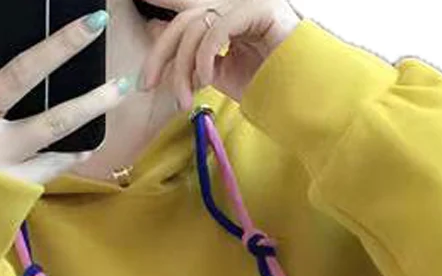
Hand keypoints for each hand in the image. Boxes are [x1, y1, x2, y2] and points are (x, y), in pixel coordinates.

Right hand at [0, 0, 139, 184]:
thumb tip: (1, 50)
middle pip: (17, 77)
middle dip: (59, 47)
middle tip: (95, 22)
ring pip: (52, 124)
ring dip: (91, 103)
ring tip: (123, 86)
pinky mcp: (12, 186)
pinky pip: (51, 163)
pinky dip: (71, 153)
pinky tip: (91, 142)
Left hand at [140, 0, 300, 108]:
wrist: (301, 96)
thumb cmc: (265, 86)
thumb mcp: (219, 75)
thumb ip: (191, 58)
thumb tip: (156, 33)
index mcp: (224, 19)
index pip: (187, 10)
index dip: (163, 8)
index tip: (140, 7)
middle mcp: (233, 6)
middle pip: (184, 21)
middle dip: (160, 54)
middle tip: (147, 84)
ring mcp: (246, 5)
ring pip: (195, 27)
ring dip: (183, 68)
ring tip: (184, 99)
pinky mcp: (258, 10)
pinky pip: (216, 29)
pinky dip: (204, 57)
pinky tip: (205, 80)